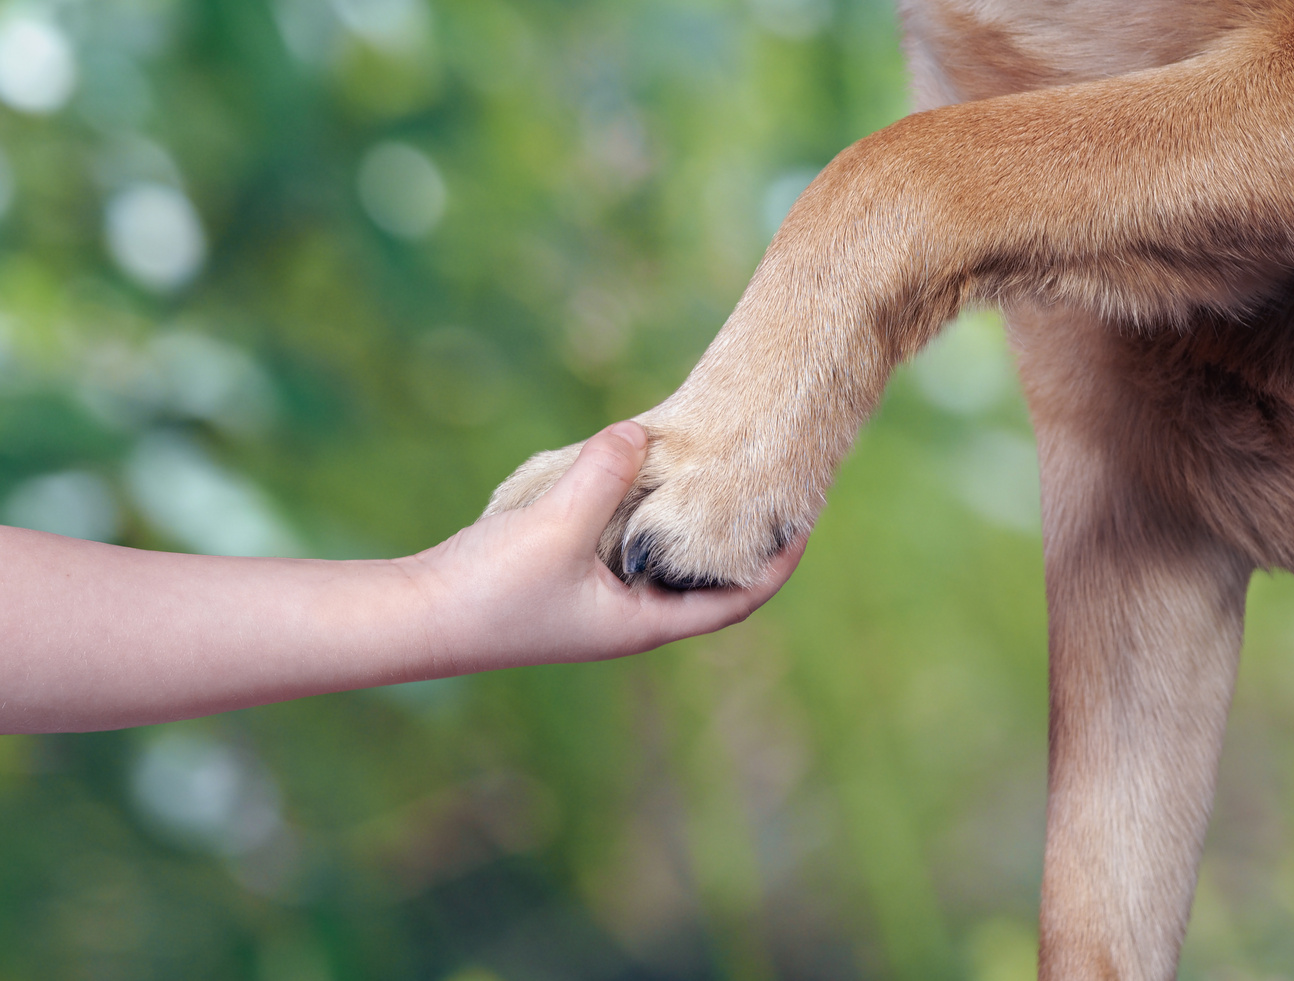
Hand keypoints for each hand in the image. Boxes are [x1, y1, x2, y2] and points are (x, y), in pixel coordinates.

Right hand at [405, 421, 805, 675]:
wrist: (417, 615)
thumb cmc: (492, 591)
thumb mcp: (557, 526)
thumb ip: (603, 476)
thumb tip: (639, 433)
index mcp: (644, 622)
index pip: (738, 600)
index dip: (779, 562)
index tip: (806, 515)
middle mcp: (630, 614)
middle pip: (706, 576)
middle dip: (737, 534)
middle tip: (764, 481)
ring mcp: (600, 597)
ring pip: (663, 554)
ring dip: (688, 517)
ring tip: (712, 467)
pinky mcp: (569, 574)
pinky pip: (624, 539)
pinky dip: (641, 508)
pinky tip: (639, 468)